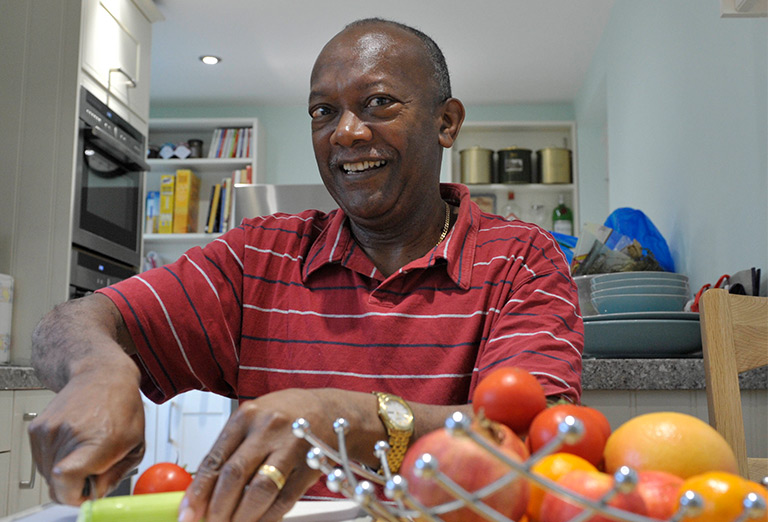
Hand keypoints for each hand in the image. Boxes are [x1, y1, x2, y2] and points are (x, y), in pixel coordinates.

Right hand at [27, 367, 144, 504]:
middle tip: (95, 465)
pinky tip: (75, 440)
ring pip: (48, 475)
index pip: (67, 480)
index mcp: (99, 440)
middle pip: (57, 485)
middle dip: (76, 485)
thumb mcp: (136, 444)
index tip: (87, 492)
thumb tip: (95, 494)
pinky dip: (57, 458)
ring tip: (86, 447)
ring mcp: (49, 431)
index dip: (75, 495)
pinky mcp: (37, 429)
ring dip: (67, 471)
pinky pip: (42, 460)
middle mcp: (69, 435)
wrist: (101, 374)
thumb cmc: (122, 406)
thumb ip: (115, 475)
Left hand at [178, 388, 379, 521]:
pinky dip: (268, 516)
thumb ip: (229, 450)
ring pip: (259, 491)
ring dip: (242, 517)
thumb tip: (202, 490)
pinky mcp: (310, 466)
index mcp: (247, 415)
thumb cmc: (287, 414)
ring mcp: (292, 447)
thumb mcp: (253, 420)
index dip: (198, 492)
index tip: (188, 514)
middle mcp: (268, 429)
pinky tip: (259, 521)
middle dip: (217, 509)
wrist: (331, 410)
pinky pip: (284, 499)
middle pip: (234, 476)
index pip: (215, 459)